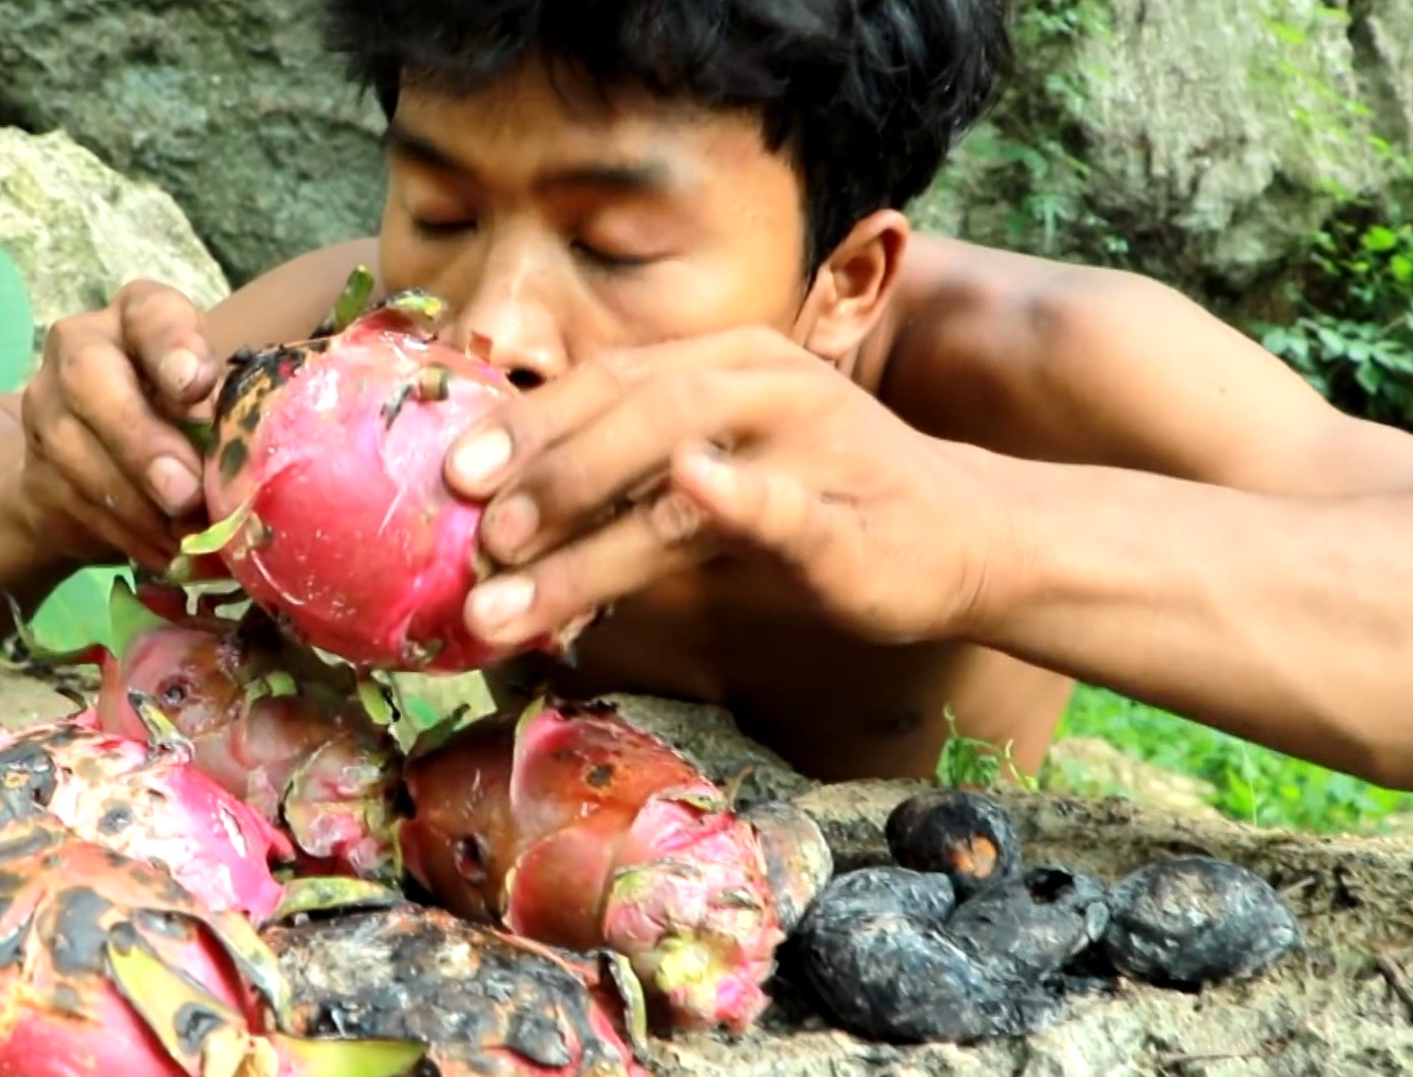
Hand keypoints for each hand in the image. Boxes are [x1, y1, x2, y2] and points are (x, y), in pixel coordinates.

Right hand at [18, 280, 216, 570]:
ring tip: (184, 536)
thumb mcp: (214, 408)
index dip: (173, 348)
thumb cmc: (186, 425)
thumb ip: (224, 416)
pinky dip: (124, 533)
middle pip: (90, 378)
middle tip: (185, 492)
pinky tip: (163, 551)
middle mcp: (81, 346)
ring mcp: (47, 406)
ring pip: (74, 449)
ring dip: (134, 502)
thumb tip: (241, 463)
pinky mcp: (35, 468)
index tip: (197, 387)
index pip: (150, 314)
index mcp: (139, 317)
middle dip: (140, 440)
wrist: (108, 471)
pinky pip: (72, 502)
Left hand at [443, 325, 1017, 647]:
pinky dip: (734, 492)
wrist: (960, 536)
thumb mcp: (717, 477)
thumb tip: (506, 530)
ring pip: (684, 469)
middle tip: (476, 537)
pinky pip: (785, 501)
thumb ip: (632, 487)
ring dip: (591, 527)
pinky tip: (690, 487)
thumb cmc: (819, 504)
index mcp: (722, 363)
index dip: (527, 423)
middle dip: (546, 474)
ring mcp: (810, 441)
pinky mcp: (849, 510)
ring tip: (514, 582)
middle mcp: (761, 383)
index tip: (452, 474)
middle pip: (634, 410)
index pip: (608, 379)